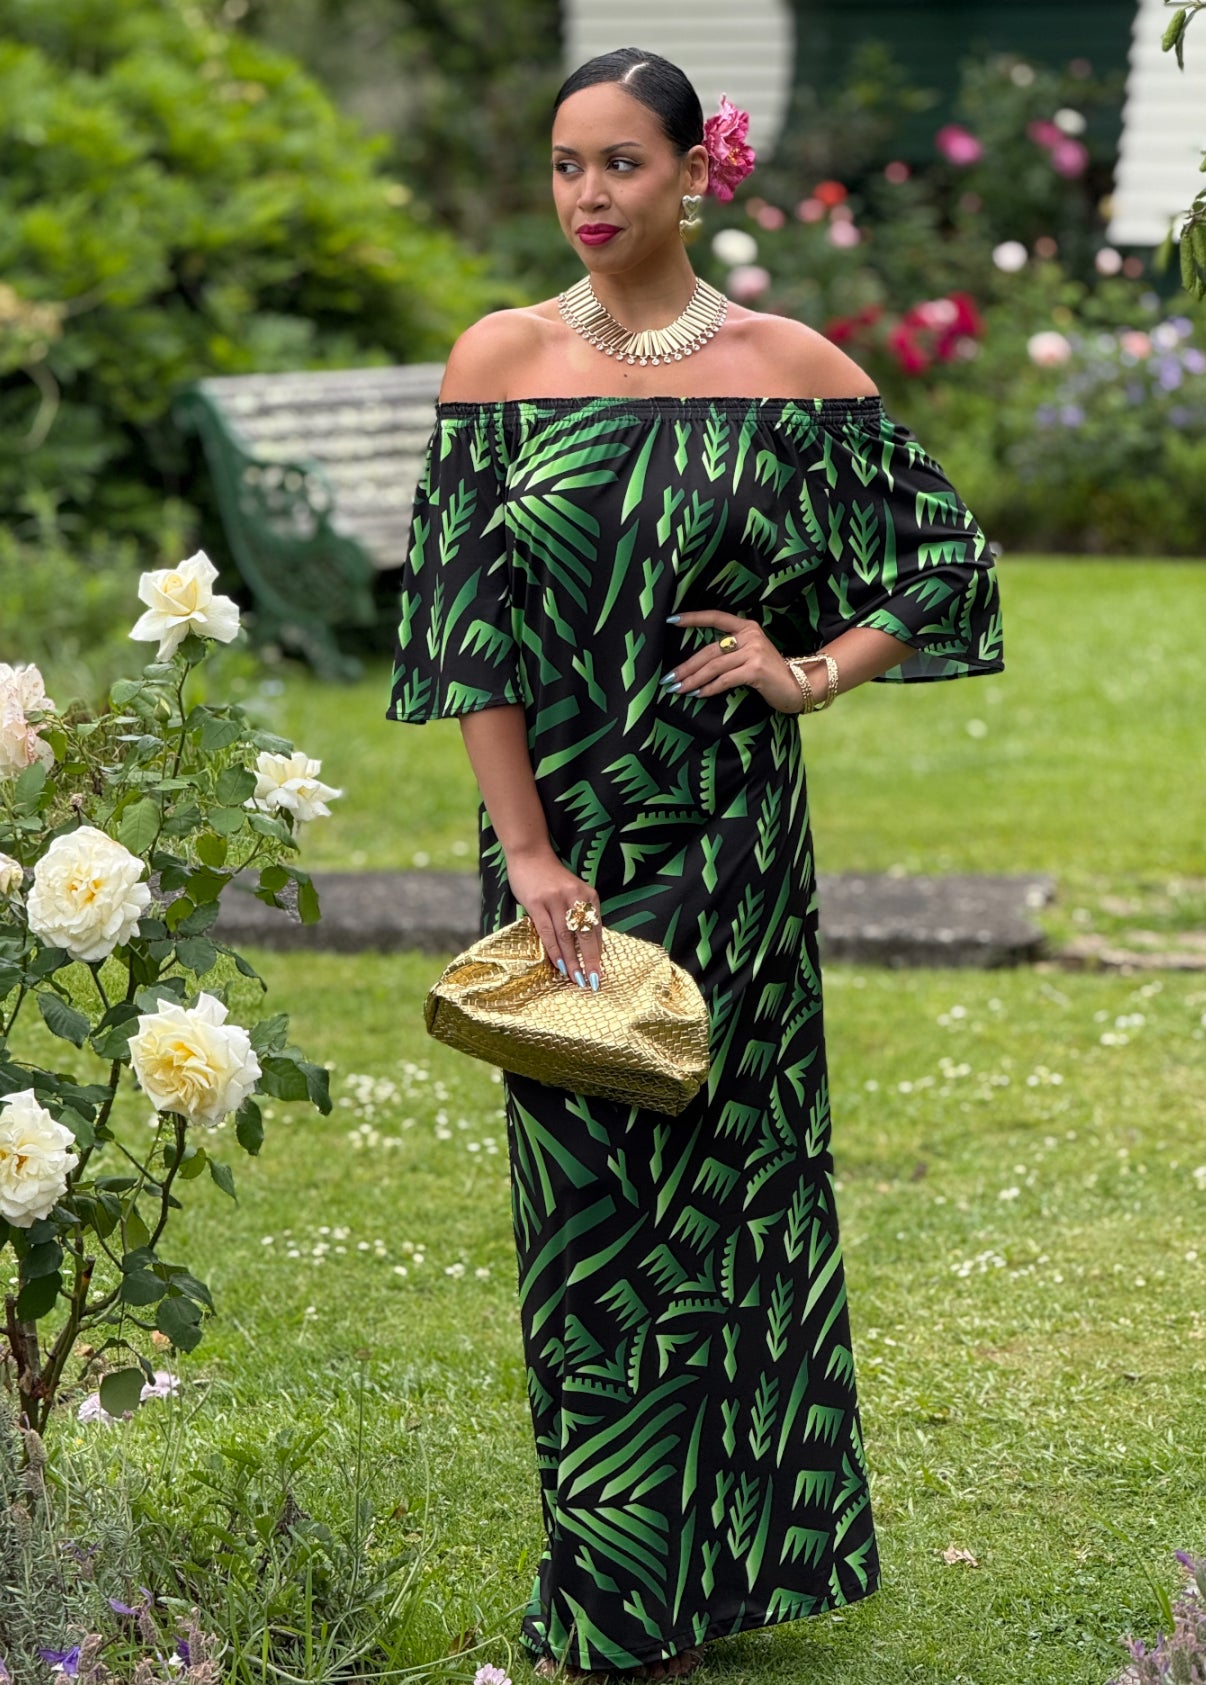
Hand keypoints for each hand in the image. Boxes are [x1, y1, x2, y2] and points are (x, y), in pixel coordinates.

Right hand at [505, 847, 604, 989]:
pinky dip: (554, 950)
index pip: (596, 929)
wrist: (531, 855)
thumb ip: (579, 915)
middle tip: (592, 981)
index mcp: (588, 895)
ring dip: (572, 961)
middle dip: (590, 961)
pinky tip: (558, 964)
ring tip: (576, 978)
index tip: (599, 973)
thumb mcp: (573, 893)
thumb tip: (585, 947)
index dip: (598, 953)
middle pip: (585, 935)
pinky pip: (547, 931)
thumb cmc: (552, 878)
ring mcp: (555, 900)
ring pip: (566, 937)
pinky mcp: (537, 903)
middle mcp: (575, 897)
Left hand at [663, 611, 803, 712]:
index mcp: (747, 627)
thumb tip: (695, 663)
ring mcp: (754, 652)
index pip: (716, 617)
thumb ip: (729, 650)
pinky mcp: (756, 670)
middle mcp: (750, 635)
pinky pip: (725, 680)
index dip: (693, 618)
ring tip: (679, 688)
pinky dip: (710, 688)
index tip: (671, 620)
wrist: (796, 686)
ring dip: (693, 679)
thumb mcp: (750, 653)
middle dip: (687, 666)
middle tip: (669, 678)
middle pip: (710, 650)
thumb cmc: (768, 673)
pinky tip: (699, 694)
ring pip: (714, 666)